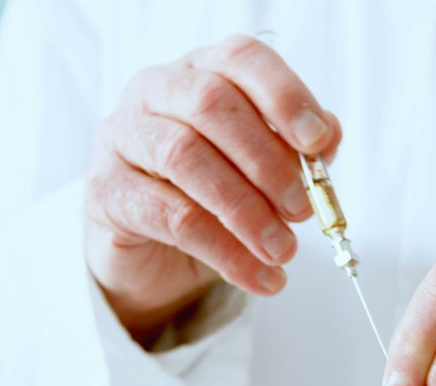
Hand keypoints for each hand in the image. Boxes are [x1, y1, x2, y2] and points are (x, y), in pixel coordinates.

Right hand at [84, 35, 340, 344]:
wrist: (154, 254)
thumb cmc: (212, 196)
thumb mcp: (263, 171)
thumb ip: (296, 149)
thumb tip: (329, 135)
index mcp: (201, 71)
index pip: (240, 59)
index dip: (283, 96)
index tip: (318, 142)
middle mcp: (155, 91)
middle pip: (211, 104)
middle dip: (267, 161)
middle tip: (302, 210)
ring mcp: (122, 137)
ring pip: (185, 156)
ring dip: (245, 210)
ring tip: (283, 250)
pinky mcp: (106, 192)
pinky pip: (169, 216)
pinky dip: (223, 251)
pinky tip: (257, 275)